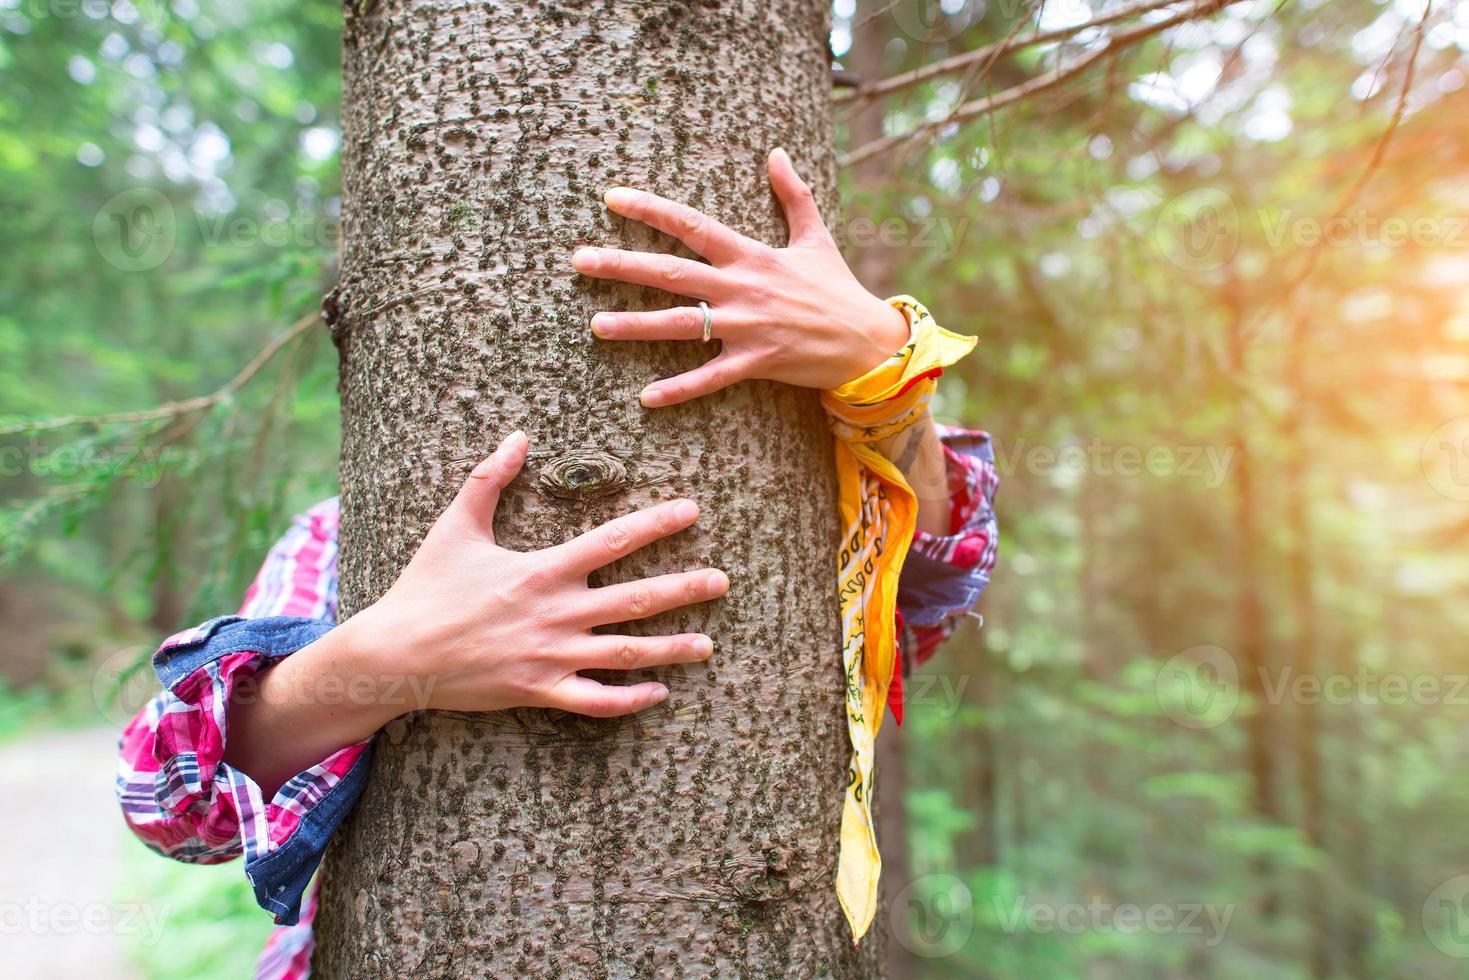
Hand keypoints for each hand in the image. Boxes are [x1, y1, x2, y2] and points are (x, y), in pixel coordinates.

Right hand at [343, 430, 727, 717]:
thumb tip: (519, 435)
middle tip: (723, 581)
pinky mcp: (539, 692)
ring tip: (708, 644)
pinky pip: (595, 701)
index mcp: (541, 570)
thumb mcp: (455, 526)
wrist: (396, 655)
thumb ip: (490, 479)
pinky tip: (660, 693)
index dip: (655, 524)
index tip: (692, 511)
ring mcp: (550, 657)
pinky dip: (629, 700)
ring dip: (670, 649)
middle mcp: (555, 614)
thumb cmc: (426, 587)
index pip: (611, 541)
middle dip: (683, 589)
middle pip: (634, 600)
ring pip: (625, 654)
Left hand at [573, 147, 910, 407]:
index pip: (692, 225)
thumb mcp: (815, 237)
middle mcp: (743, 288)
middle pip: (672, 272)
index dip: (651, 209)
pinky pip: (710, 377)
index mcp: (751, 255)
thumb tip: (777, 153)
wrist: (868, 340)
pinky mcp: (756, 362)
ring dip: (636, 325)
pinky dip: (679, 389)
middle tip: (579, 260)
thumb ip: (793, 195)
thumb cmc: (836, 289)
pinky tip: (645, 397)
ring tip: (596, 325)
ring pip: (682, 325)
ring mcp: (748, 326)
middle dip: (623, 264)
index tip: (611, 198)